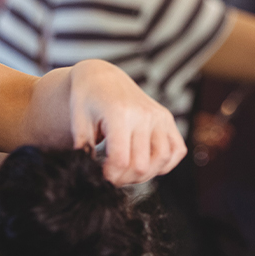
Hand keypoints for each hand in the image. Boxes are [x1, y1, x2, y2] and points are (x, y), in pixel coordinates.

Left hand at [69, 60, 185, 184]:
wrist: (103, 77)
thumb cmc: (87, 99)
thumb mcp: (78, 120)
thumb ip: (83, 148)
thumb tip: (87, 175)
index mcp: (120, 113)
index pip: (121, 159)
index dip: (110, 176)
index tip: (100, 176)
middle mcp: (144, 114)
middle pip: (142, 165)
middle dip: (124, 179)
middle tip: (111, 176)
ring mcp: (159, 116)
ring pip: (161, 160)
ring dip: (144, 175)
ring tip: (126, 171)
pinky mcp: (167, 118)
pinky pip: (176, 150)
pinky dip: (164, 163)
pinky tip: (147, 163)